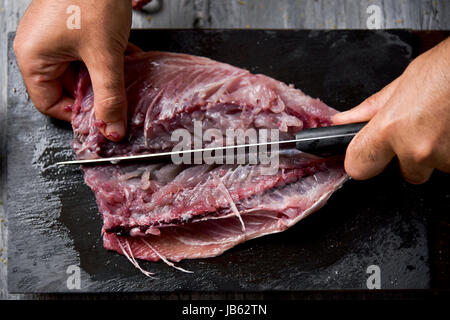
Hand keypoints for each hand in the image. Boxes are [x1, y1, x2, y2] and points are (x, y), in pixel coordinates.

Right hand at [14, 0, 131, 140]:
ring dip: (106, 76)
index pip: (51, 105)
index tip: (103, 118)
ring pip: (83, 73)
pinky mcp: (73, 30)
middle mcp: (40, 49)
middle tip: (117, 94)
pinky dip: (107, 60)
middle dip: (97, 93)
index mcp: (34, 58)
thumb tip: (112, 129)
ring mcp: (56, 38)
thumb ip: (110, 96)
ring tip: (122, 72)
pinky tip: (124, 56)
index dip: (78, 115)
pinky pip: (88, 56)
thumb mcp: (104, 55)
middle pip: (68, 90)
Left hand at [333, 37, 449, 183]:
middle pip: (406, 173)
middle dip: (411, 157)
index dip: (362, 161)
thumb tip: (344, 120)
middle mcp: (416, 149)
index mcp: (390, 128)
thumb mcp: (402, 83)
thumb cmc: (447, 69)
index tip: (366, 155)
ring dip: (437, 152)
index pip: (359, 166)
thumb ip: (371, 109)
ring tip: (442, 123)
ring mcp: (443, 157)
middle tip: (421, 129)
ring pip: (434, 168)